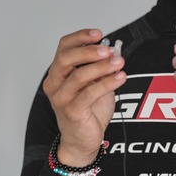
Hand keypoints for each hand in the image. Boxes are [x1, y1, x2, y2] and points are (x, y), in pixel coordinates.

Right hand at [43, 29, 125, 166]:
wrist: (82, 141)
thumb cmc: (87, 111)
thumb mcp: (95, 84)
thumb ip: (101, 68)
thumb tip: (114, 51)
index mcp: (58, 73)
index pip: (63, 47)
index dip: (80, 37)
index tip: (98, 34)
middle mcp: (55, 84)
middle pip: (65, 59)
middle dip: (88, 51)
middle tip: (107, 49)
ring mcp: (61, 98)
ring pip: (78, 76)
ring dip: (101, 67)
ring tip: (119, 63)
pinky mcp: (71, 112)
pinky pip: (89, 93)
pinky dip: (107, 83)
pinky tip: (120, 77)